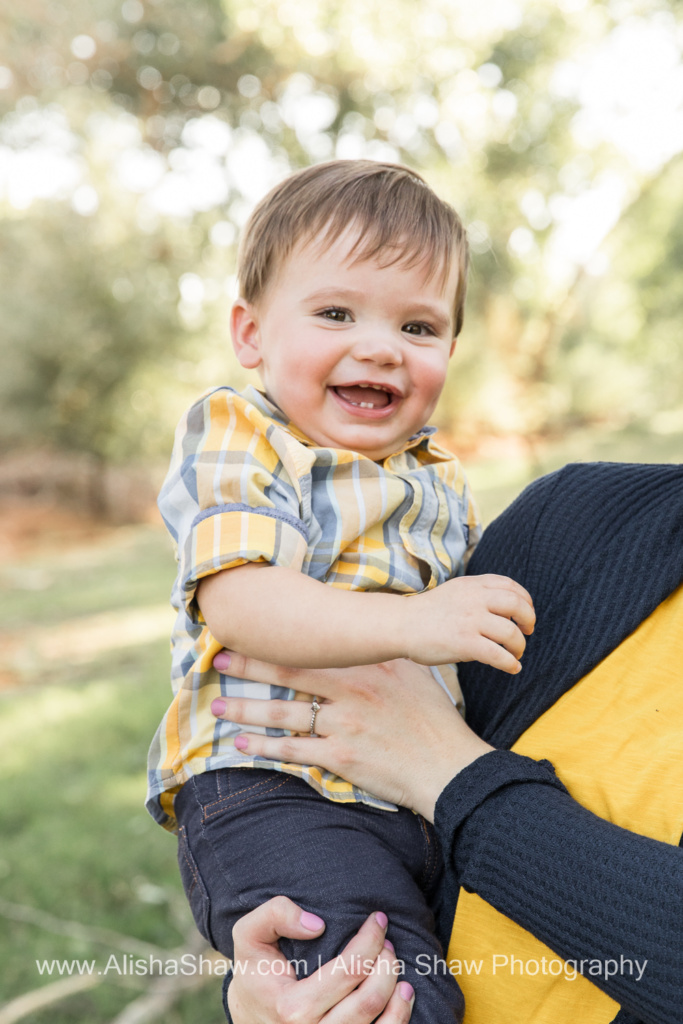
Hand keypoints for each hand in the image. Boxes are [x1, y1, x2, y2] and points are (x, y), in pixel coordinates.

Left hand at [212, 653, 493, 819]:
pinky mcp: (341, 758)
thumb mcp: (411, 673)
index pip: (314, 646)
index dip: (277, 639)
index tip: (250, 630)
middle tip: (217, 658)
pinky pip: (293, 750)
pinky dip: (264, 747)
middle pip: (289, 672)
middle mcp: (353, 689)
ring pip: (283, 712)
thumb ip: (379, 654)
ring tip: (217, 705)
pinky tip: (242, 744)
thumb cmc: (433, 719)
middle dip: (249, 665)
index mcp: (369, 664)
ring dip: (245, 708)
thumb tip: (356, 631)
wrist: (449, 768)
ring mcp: (345, 724)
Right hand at [228, 896, 414, 1022]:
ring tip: (394, 961)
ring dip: (396, 988)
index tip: (378, 920)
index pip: (348, 970)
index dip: (370, 940)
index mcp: (292, 1006)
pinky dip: (399, 1016)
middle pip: (369, 999)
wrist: (251, 1013)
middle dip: (386, 961)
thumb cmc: (257, 970)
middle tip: (386, 940)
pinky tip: (402, 993)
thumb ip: (275, 915)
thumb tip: (317, 925)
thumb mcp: (250, 934)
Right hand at [405, 574, 534, 673]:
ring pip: (511, 633)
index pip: (511, 586)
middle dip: (529, 621)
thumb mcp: (455, 592)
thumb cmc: (428, 613)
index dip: (526, 600)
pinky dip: (510, 663)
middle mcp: (474, 599)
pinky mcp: (465, 643)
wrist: (401, 625)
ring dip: (519, 646)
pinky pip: (498, 655)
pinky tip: (512, 668)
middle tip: (527, 632)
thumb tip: (508, 609)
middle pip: (517, 606)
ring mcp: (470, 621)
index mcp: (473, 585)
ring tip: (515, 654)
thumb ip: (479, 594)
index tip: (526, 614)